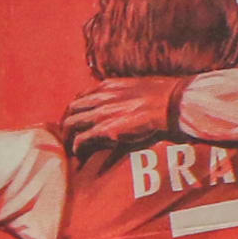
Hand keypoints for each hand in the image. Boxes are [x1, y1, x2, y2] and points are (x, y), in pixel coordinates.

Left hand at [62, 78, 179, 156]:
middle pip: (72, 109)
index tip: (77, 118)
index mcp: (107, 86)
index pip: (81, 96)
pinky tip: (78, 152)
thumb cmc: (161, 96)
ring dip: (67, 135)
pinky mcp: (105, 129)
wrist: (169, 103)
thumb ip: (124, 92)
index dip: (77, 109)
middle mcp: (100, 98)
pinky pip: (82, 139)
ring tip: (69, 145)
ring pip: (71, 123)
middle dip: (67, 121)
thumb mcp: (137, 86)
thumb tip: (126, 99)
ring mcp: (101, 113)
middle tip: (69, 134)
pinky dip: (76, 146)